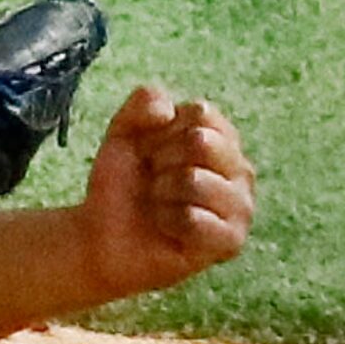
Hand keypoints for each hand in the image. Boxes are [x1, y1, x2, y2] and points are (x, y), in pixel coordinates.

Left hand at [75, 87, 254, 301]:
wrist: (102, 236)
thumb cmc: (122, 184)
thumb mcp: (124, 130)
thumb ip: (144, 102)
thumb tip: (168, 112)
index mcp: (223, 138)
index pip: (201, 114)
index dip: (161, 132)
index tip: (151, 153)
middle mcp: (241, 169)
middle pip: (200, 143)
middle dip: (160, 161)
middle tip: (154, 182)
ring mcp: (241, 206)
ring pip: (194, 181)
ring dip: (161, 194)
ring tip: (159, 206)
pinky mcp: (231, 241)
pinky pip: (193, 219)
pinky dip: (167, 222)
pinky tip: (167, 230)